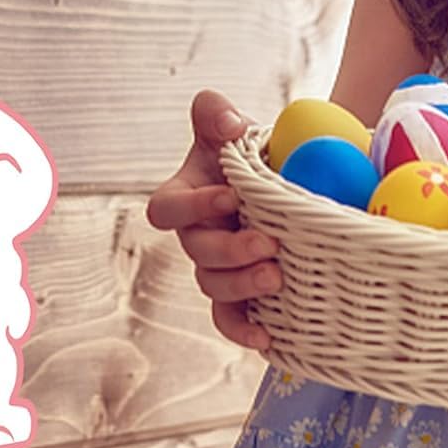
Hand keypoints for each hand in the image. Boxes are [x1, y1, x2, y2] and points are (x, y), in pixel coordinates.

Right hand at [145, 88, 280, 351]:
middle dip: (230, 251)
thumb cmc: (245, 151)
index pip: (166, 208)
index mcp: (183, 196)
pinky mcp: (240, 293)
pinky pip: (230, 320)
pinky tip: (268, 335)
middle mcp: (195, 235)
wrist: (281, 177)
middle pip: (196, 252)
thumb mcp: (227, 124)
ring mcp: (217, 267)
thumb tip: (227, 125)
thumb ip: (214, 113)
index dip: (194, 207)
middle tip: (268, 243)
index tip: (232, 196)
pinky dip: (244, 331)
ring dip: (242, 287)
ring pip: (213, 288)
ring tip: (277, 277)